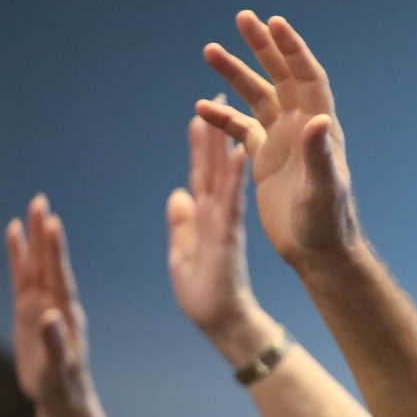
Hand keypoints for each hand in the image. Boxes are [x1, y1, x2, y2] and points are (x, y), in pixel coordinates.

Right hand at [5, 195, 88, 406]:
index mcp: (66, 313)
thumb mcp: (58, 368)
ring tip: (27, 212)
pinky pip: (21, 278)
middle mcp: (55, 303)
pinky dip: (18, 257)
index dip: (55, 251)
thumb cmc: (63, 384)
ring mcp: (41, 304)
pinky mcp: (27, 310)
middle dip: (43, 234)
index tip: (52, 224)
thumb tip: (50, 316)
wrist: (61, 395)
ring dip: (32, 240)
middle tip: (40, 201)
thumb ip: (56, 343)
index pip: (60, 275)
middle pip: (48, 262)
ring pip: (35, 266)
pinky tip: (15, 237)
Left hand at [168, 107, 259, 338]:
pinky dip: (236, 175)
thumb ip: (181, 224)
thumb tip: (176, 195)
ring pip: (224, 175)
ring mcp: (225, 222)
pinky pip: (233, 199)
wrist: (222, 323)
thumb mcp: (182, 253)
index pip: (200, 174)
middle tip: (217, 93)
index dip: (199, 145)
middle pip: (214, 165)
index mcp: (204, 218)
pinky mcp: (229, 234)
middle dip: (213, 132)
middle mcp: (217, 213)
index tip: (200, 115)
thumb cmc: (204, 295)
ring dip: (224, 143)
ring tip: (226, 111)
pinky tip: (240, 150)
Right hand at [197, 11, 359, 267]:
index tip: (274, 23)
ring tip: (209, 49)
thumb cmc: (326, 224)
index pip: (307, 78)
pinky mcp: (267, 160)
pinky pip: (243, 129)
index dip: (292, 50)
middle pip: (282, 77)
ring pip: (259, 98)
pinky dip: (224, 118)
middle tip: (242, 17)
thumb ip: (320, 155)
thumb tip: (321, 120)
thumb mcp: (322, 190)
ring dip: (236, 75)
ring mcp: (284, 143)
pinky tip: (202, 109)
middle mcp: (303, 129)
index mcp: (320, 129)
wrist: (318, 252)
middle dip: (263, 47)